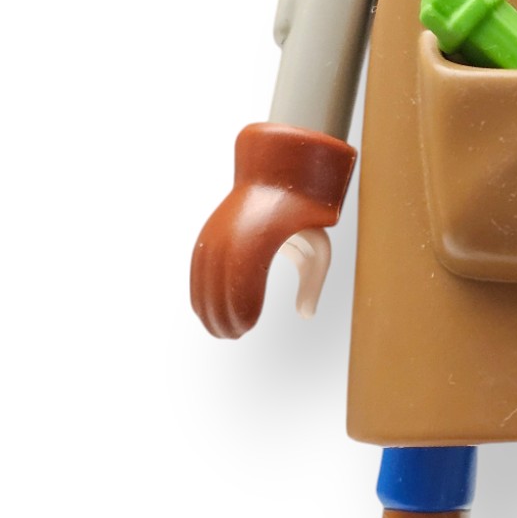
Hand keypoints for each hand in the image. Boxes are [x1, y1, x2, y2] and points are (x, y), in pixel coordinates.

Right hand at [189, 124, 355, 338]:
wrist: (281, 181)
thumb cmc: (305, 221)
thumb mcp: (319, 248)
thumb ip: (313, 283)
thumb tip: (306, 314)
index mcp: (266, 231)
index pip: (247, 274)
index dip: (243, 304)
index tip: (249, 326)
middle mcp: (237, 228)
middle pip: (221, 276)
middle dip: (222, 311)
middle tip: (231, 336)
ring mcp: (220, 228)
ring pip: (204, 271)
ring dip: (206, 303)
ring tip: (216, 329)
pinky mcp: (211, 231)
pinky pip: (198, 263)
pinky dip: (197, 288)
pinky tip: (200, 309)